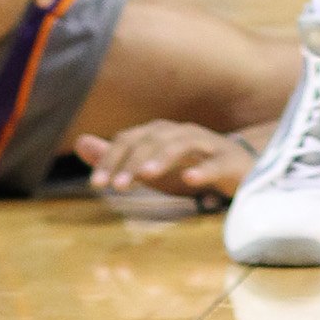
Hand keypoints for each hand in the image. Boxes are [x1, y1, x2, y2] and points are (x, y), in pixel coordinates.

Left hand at [74, 119, 253, 200]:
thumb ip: (117, 157)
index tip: (96, 185)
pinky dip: (202, 169)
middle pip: (153, 139)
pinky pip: (215, 163)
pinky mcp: (228, 162)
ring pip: (181, 144)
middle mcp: (181, 133)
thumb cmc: (189, 167)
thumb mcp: (150, 167)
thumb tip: (80, 143)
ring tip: (146, 176)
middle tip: (116, 187)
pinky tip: (190, 179)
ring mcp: (207, 144)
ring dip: (162, 158)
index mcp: (161, 134)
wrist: (239, 170)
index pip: (130, 139)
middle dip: (132, 161)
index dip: (112, 159)